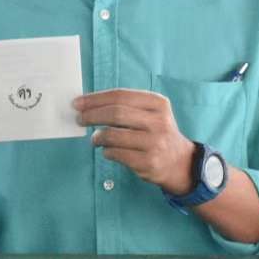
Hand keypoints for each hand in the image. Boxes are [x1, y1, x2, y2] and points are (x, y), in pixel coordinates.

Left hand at [74, 89, 196, 195]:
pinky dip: (106, 151)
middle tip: (80, 119)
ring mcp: (154, 143)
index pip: (120, 95)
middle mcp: (158, 122)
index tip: (78, 103)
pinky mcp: (148, 162)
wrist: (180, 162)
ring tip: (95, 139)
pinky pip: (116, 154)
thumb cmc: (157, 133)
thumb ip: (126, 106)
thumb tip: (89, 105)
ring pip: (113, 135)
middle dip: (92, 115)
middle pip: (116, 113)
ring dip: (97, 137)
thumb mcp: (151, 113)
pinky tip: (107, 151)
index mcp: (157, 103)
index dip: (95, 99)